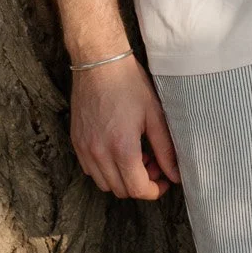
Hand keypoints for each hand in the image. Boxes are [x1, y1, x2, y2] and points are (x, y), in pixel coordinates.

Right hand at [69, 54, 181, 199]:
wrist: (99, 62)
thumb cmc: (128, 83)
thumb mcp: (154, 115)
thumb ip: (165, 149)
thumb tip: (175, 175)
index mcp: (122, 148)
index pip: (137, 189)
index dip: (154, 190)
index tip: (164, 180)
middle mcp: (99, 153)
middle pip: (121, 190)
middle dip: (141, 183)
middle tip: (153, 162)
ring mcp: (84, 148)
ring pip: (104, 183)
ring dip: (122, 177)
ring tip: (135, 155)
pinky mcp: (76, 141)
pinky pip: (90, 170)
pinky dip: (105, 169)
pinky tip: (117, 149)